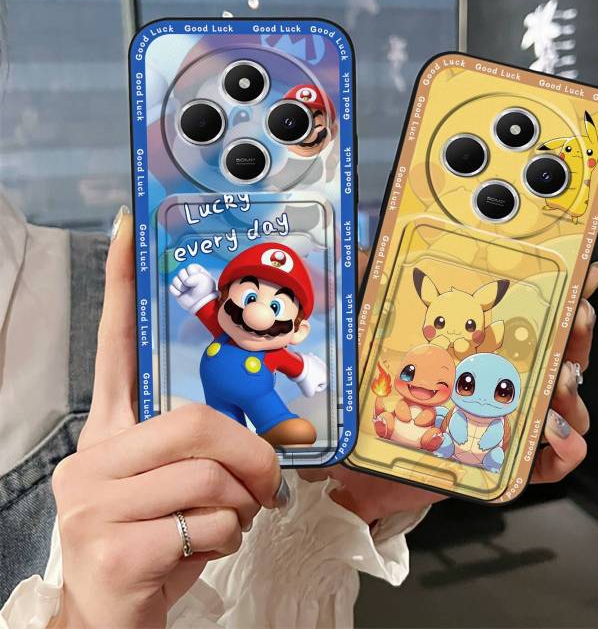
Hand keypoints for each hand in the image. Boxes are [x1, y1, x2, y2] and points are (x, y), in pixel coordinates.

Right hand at [51, 209, 285, 628]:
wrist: (108, 616)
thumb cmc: (155, 538)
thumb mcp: (182, 485)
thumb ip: (216, 449)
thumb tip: (285, 433)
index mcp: (110, 431)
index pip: (115, 346)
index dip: (121, 286)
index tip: (127, 227)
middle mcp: (92, 456)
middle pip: (194, 420)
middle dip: (250, 454)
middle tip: (265, 482)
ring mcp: (92, 503)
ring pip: (209, 475)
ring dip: (241, 505)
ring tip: (229, 521)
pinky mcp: (110, 549)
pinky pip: (206, 524)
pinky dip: (227, 541)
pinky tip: (201, 551)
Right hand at [169, 263, 217, 312]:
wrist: (201, 304)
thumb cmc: (204, 291)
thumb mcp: (204, 280)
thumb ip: (195, 277)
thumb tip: (185, 282)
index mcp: (195, 269)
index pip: (189, 268)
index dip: (194, 275)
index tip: (200, 281)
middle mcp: (187, 274)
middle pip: (181, 272)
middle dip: (187, 282)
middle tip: (193, 287)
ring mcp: (181, 281)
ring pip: (175, 280)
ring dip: (181, 287)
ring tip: (187, 291)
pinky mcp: (176, 289)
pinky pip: (171, 287)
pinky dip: (176, 292)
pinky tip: (181, 295)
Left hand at [300, 253, 597, 523]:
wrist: (366, 466)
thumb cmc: (377, 399)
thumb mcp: (372, 339)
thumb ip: (369, 293)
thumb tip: (359, 250)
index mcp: (482, 345)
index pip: (533, 313)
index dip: (566, 291)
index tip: (585, 274)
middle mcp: (503, 378)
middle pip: (562, 350)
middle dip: (578, 331)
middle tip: (574, 318)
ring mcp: (510, 419)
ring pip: (566, 402)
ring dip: (572, 389)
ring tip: (559, 379)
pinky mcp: (508, 462)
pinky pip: (553, 459)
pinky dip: (568, 447)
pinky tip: (557, 433)